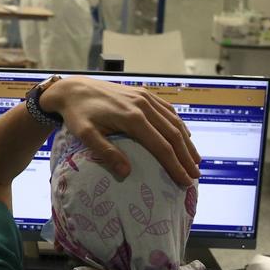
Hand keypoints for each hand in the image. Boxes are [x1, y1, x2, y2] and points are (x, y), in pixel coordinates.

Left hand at [41, 76, 201, 185]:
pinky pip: (167, 110)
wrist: (73, 88)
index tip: (184, 181)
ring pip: (174, 121)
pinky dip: (179, 125)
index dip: (175, 165)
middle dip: (186, 157)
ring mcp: (145, 97)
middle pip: (173, 134)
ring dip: (187, 142)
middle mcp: (143, 105)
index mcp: (132, 118)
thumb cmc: (77, 114)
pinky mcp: (143, 93)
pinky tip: (184, 137)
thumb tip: (127, 173)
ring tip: (195, 161)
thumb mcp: (86, 135)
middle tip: (195, 176)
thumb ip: (106, 152)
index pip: (161, 146)